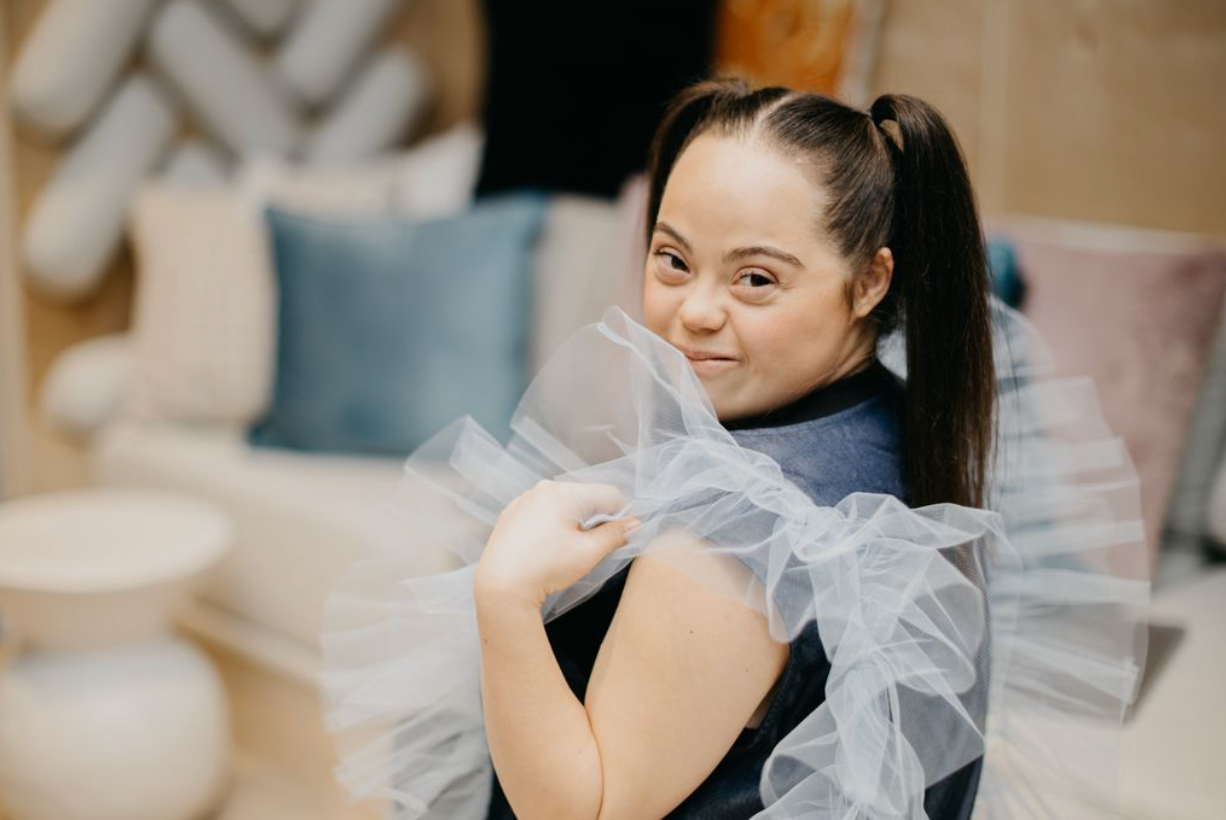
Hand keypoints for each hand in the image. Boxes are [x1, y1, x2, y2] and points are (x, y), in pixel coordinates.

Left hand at [474, 479, 641, 607]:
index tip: (624, 534)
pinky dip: (552, 523)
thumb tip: (634, 524)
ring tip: (569, 549)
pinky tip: (548, 547)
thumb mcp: (589, 552)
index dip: (623, 514)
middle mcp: (544, 489)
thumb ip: (615, 534)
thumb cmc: (546, 568)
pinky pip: (542, 511)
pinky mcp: (511, 513)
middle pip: (585, 496)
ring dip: (574, 520)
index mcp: (565, 493)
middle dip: (596, 517)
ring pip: (563, 503)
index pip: (609, 494)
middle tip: (595, 546)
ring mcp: (524, 499)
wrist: (501, 586)